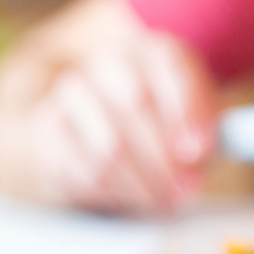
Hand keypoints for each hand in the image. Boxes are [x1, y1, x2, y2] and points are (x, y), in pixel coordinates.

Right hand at [27, 36, 218, 214]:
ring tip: (162, 200)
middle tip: (184, 190)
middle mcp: (112, 62)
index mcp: (156, 53)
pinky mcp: (47, 128)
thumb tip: (199, 156)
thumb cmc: (161, 123)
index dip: (187, 111)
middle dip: (164, 156)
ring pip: (107, 142)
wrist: (91, 123)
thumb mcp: (193, 119)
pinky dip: (112, 192)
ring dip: (140, 181)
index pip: (172, 67)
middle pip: (135, 101)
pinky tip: (131, 197)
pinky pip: (80, 167)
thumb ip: (206, 131)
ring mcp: (74, 91)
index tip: (198, 153)